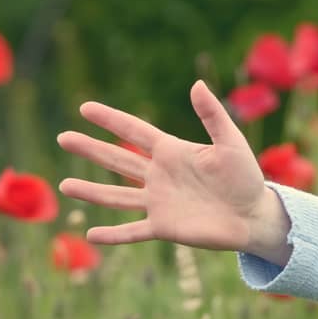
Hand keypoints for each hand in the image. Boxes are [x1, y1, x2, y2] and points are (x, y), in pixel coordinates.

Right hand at [57, 80, 288, 258]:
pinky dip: (112, 235)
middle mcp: (160, 175)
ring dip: (91, 191)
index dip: (111, 119)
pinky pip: (132, 231)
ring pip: (116, 196)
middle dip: (90, 149)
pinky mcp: (164, 227)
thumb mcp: (231, 142)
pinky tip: (90, 233)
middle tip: (63, 137)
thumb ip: (213, 115)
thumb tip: (197, 84)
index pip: (135, 131)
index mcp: (173, 152)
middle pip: (117, 159)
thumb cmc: (246, 177)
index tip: (84, 108)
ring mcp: (159, 202)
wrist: (254, 215)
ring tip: (64, 186)